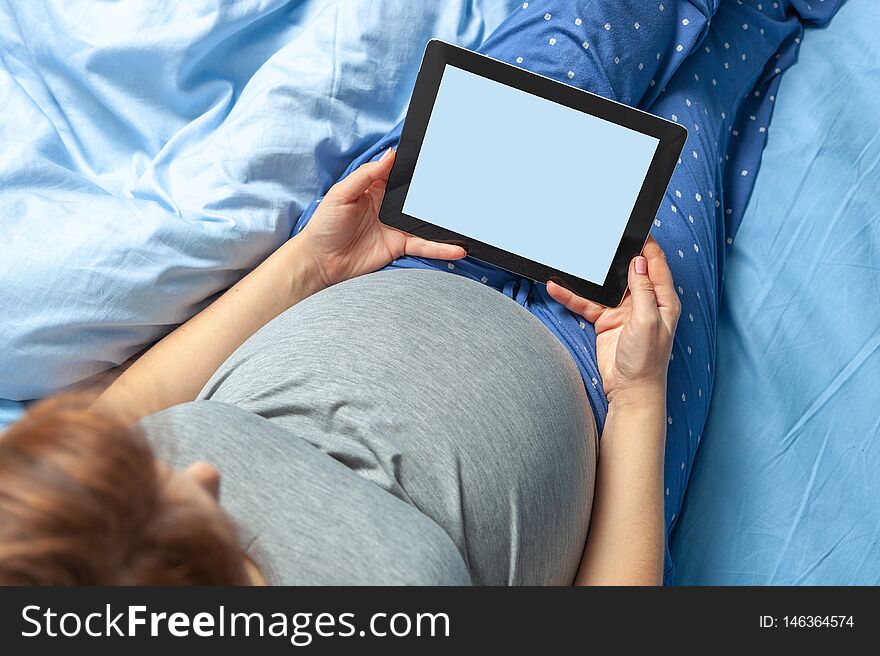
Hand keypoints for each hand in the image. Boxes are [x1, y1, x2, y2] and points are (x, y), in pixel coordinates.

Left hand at [299, 148, 466, 287]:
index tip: (440, 158)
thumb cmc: (324, 225)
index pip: (401, 172)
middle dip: (441, 193)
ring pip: (428, 222)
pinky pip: (425, 245)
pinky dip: (442, 248)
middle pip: (420, 196)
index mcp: (375, 187)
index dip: (418, 166)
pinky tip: (457, 249)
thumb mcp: (341, 193)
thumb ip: (366, 175)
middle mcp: (390, 205)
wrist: (320, 261)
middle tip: (464, 187)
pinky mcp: (400, 246)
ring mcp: (397, 226)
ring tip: (468, 220)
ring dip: (447, 222)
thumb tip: (390, 154)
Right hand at [546, 237, 680, 404]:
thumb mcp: (648, 320)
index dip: (647, 245)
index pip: (656, 264)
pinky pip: (587, 303)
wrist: (629, 390)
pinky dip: (572, 296)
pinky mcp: (605, 320)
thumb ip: (643, 290)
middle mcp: (644, 302)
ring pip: (604, 285)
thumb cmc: (646, 360)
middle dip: (616, 255)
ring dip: (590, 276)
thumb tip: (639, 262)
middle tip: (602, 237)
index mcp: (663, 299)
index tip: (636, 229)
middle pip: (629, 270)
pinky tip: (558, 287)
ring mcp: (623, 311)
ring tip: (576, 259)